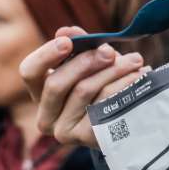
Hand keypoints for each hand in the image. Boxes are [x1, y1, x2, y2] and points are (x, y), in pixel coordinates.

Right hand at [19, 31, 149, 148]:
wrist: (128, 125)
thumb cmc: (104, 88)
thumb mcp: (91, 65)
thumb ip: (79, 46)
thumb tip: (67, 30)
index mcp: (40, 93)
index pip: (29, 72)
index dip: (45, 55)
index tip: (68, 42)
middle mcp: (45, 116)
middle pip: (56, 83)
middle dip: (85, 61)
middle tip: (110, 50)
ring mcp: (63, 131)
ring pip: (83, 91)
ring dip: (112, 71)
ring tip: (135, 61)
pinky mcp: (85, 139)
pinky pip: (103, 105)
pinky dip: (123, 87)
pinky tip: (139, 78)